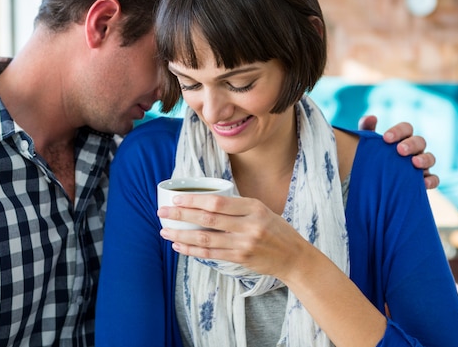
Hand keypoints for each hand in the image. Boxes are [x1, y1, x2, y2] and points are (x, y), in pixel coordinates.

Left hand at [157, 194, 306, 278]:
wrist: (294, 257)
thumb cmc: (276, 230)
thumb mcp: (261, 210)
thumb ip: (237, 207)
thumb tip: (204, 202)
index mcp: (254, 207)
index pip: (218, 202)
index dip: (194, 200)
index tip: (176, 199)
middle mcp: (249, 225)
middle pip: (208, 218)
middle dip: (181, 214)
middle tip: (162, 212)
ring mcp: (244, 244)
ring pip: (205, 238)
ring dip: (181, 235)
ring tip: (165, 231)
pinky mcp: (241, 259)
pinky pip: (211, 254)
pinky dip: (192, 250)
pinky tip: (179, 246)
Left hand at [358, 115, 438, 188]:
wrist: (371, 181)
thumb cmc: (371, 158)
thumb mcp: (366, 144)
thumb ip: (366, 129)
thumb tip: (371, 117)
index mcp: (403, 138)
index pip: (406, 128)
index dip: (398, 131)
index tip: (386, 138)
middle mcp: (415, 149)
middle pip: (419, 141)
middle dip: (411, 144)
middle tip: (400, 150)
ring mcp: (421, 165)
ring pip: (430, 158)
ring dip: (424, 159)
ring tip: (414, 163)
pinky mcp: (423, 181)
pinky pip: (434, 179)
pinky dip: (432, 180)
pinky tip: (424, 184)